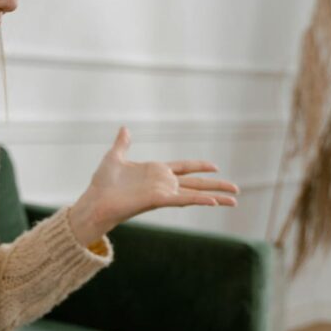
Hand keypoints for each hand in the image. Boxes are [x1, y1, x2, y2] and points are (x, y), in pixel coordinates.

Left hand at [68, 126, 239, 245]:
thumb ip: (123, 144)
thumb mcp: (114, 157)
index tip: (215, 166)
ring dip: (215, 196)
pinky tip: (213, 201)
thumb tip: (125, 129)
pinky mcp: (158, 200)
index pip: (184, 167)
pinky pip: (182, 199)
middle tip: (236, 190)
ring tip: (234, 200)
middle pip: (196, 183)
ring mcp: (162, 192)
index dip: (199, 166)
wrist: (94, 201)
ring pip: (195, 193)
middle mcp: (163, 183)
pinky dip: (198, 199)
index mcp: (156, 172)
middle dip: (217, 186)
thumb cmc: (102, 184)